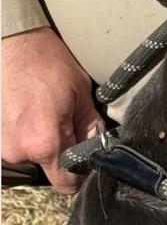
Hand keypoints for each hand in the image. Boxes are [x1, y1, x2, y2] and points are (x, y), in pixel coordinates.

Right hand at [2, 27, 100, 192]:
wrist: (12, 41)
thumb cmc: (47, 62)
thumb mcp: (81, 95)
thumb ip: (91, 129)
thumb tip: (99, 149)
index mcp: (44, 144)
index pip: (67, 184)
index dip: (81, 175)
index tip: (87, 161)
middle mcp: (18, 151)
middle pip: (50, 170)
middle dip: (63, 153)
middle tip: (67, 124)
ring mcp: (1, 145)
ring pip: (33, 157)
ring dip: (43, 143)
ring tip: (46, 114)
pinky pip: (18, 144)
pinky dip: (27, 134)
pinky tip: (31, 112)